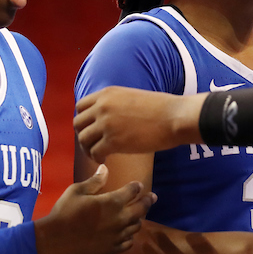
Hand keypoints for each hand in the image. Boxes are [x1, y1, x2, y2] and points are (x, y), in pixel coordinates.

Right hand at [34, 164, 155, 253]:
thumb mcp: (77, 191)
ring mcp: (117, 236)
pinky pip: (128, 243)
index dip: (136, 186)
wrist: (54, 240)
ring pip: (136, 226)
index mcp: (112, 202)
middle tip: (152, 197)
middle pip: (141, 209)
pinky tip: (127, 234)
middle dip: (147, 201)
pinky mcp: (112, 250)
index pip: (132, 191)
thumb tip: (105, 168)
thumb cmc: (64, 212)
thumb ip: (95, 181)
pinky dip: (129, 236)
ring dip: (138, 219)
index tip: (138, 185)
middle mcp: (120, 219)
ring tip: (138, 215)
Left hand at [74, 87, 202, 161]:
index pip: (80, 106)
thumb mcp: (132, 96)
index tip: (92, 129)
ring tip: (99, 154)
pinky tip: (106, 160)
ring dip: (89, 149)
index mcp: (107, 94)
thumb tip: (110, 116)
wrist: (174, 117)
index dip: (84, 120)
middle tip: (93, 144)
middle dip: (84, 135)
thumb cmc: (161, 108)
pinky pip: (94, 152)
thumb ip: (116, 104)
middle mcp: (102, 107)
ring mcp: (106, 124)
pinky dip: (97, 158)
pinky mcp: (113, 141)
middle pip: (78, 124)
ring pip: (83, 139)